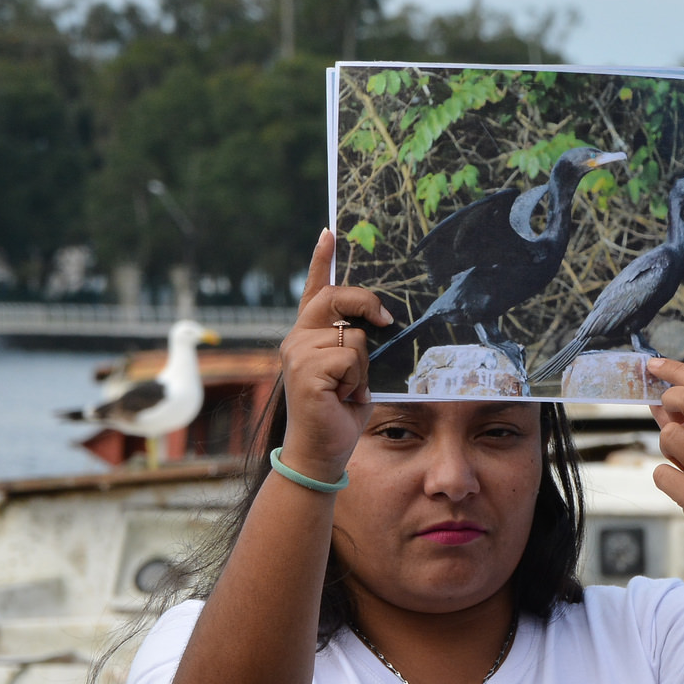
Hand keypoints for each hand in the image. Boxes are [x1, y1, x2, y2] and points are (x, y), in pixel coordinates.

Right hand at [278, 230, 393, 479]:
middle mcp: (297, 338)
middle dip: (366, 303)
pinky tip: (343, 397)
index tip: (329, 231)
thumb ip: (355, 344)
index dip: (321, 260)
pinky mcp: (306, 370)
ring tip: (349, 389)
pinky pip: (351, 359)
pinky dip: (358, 381)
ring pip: (354, 336)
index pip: (316, 290)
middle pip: (338, 298)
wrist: (320, 451)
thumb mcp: (352, 371)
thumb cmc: (338, 412)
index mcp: (309, 335)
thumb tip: (379, 321)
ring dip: (364, 366)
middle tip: (385, 320)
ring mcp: (298, 352)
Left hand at [647, 359, 683, 573]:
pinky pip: (661, 472)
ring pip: (669, 436)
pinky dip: (666, 479)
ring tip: (682, 464)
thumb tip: (663, 397)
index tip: (654, 364)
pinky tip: (683, 490)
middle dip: (669, 399)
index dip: (677, 370)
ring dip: (667, 448)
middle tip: (666, 410)